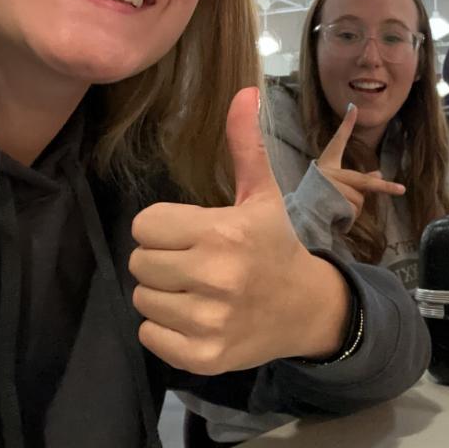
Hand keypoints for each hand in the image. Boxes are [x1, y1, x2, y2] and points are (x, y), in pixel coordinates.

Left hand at [129, 87, 351, 374]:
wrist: (309, 309)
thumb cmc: (276, 246)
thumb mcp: (263, 196)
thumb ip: (245, 146)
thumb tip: (243, 91)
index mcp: (224, 232)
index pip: (145, 225)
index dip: (164, 228)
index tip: (191, 235)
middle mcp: (216, 277)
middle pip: (139, 263)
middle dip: (162, 261)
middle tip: (195, 264)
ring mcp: (210, 320)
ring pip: (143, 299)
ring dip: (163, 295)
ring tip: (198, 291)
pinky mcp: (205, 355)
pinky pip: (149, 335)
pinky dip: (165, 330)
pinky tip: (197, 318)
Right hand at [317, 105, 405, 221]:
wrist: (300, 217)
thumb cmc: (318, 198)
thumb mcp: (338, 184)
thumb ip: (359, 179)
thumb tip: (380, 174)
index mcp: (327, 163)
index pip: (338, 140)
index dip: (345, 124)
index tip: (353, 107)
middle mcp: (328, 172)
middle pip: (363, 181)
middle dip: (384, 187)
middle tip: (401, 190)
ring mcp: (330, 188)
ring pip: (359, 201)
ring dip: (354, 210)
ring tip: (337, 211)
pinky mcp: (331, 203)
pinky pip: (353, 211)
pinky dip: (350, 219)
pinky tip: (336, 219)